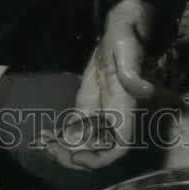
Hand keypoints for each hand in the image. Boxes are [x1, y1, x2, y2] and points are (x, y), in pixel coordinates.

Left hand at [41, 0, 156, 170]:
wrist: (117, 31)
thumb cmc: (125, 40)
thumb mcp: (127, 53)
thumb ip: (132, 73)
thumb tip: (144, 91)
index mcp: (124, 108)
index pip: (118, 146)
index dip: (100, 157)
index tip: (78, 157)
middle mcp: (112, 117)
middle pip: (97, 150)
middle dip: (74, 156)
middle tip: (51, 150)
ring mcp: (98, 113)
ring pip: (83, 142)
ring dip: (64, 148)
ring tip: (44, 142)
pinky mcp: (87, 105)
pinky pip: (74, 128)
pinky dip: (60, 136)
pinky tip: (44, 134)